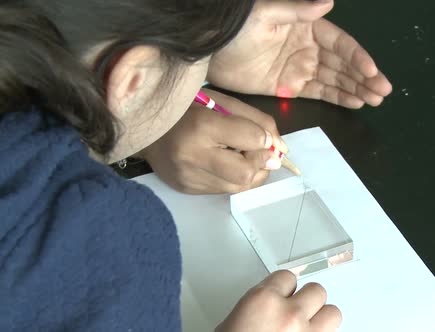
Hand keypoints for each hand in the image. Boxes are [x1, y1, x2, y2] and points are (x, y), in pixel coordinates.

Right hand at [141, 88, 286, 193]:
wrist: (144, 125)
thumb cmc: (187, 107)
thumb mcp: (221, 101)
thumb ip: (255, 121)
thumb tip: (281, 148)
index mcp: (201, 126)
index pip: (251, 139)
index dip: (265, 138)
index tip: (262, 135)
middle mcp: (193, 157)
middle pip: (246, 173)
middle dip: (260, 162)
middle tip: (255, 150)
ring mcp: (189, 178)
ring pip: (239, 186)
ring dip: (250, 172)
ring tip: (239, 155)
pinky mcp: (187, 189)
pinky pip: (225, 190)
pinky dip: (233, 178)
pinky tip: (224, 163)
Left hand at [208, 0, 391, 108]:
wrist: (210, 49)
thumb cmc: (237, 27)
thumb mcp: (267, 14)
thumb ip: (299, 11)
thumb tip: (330, 2)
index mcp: (308, 27)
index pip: (340, 44)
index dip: (358, 58)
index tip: (373, 73)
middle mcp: (309, 49)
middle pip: (343, 65)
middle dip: (365, 78)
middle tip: (383, 92)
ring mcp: (300, 69)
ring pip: (335, 81)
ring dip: (356, 89)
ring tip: (375, 100)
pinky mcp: (289, 87)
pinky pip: (318, 93)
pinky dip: (337, 98)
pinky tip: (354, 103)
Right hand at [217, 271, 340, 331]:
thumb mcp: (230, 325)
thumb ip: (256, 309)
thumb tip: (266, 310)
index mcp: (263, 301)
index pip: (287, 277)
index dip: (284, 288)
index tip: (282, 295)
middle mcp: (289, 314)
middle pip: (316, 291)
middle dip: (307, 302)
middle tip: (297, 312)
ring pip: (333, 313)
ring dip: (322, 321)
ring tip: (310, 329)